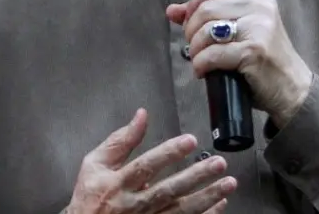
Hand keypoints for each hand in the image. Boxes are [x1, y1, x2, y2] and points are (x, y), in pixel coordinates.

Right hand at [67, 109, 236, 213]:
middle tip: (219, 163)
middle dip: (195, 177)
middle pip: (168, 190)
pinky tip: (220, 205)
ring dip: (207, 197)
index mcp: (117, 183)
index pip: (146, 166)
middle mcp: (133, 204)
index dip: (168, 153)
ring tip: (228, 183)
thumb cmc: (90, 196)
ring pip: (180, 211)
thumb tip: (141, 116)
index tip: (190, 141)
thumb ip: (119, 141)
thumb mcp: (94, 164)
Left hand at [166, 0, 312, 126]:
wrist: (292, 87)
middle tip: (194, 46)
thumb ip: (207, 15)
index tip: (190, 22)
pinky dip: (201, 64)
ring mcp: (259, 26)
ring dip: (194, 48)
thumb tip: (171, 10)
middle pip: (205, 7)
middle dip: (190, 30)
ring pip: (206, 29)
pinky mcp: (254, 50)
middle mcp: (260, 4)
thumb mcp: (239, 28)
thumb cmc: (263, 56)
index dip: (192, 3)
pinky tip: (203, 71)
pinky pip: (212, 53)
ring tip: (200, 59)